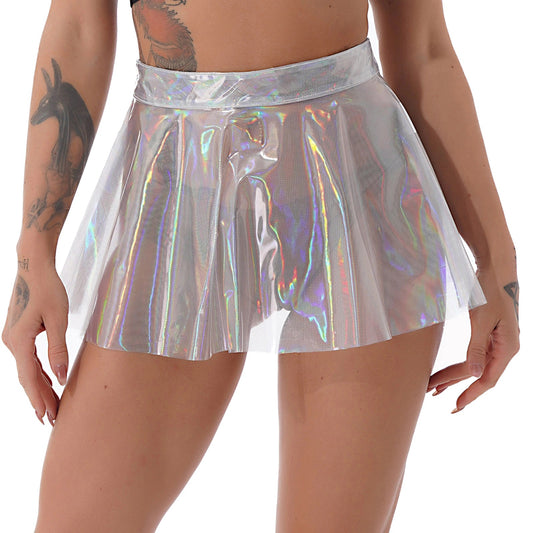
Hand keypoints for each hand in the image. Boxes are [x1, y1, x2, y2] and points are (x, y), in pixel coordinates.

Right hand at [2, 263, 68, 426]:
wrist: (33, 267)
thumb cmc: (49, 290)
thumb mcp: (58, 320)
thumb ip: (58, 350)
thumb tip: (60, 378)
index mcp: (19, 341)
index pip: (30, 378)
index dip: (40, 399)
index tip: (48, 417)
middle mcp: (12, 342)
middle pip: (27, 377)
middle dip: (40, 398)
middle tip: (53, 419)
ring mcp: (13, 338)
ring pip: (28, 369)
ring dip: (40, 387)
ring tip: (52, 405)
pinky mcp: (19, 332)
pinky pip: (29, 359)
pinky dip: (38, 372)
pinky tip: (48, 381)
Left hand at [426, 264, 519, 412]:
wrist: (495, 268)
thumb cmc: (489, 291)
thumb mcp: (482, 320)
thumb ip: (477, 348)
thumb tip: (477, 375)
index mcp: (508, 347)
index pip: (488, 379)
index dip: (471, 394)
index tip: (456, 406)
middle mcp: (505, 348)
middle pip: (478, 374)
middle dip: (454, 384)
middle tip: (432, 394)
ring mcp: (498, 342)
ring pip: (475, 366)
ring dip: (454, 376)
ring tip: (434, 387)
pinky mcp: (490, 335)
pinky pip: (474, 355)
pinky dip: (460, 364)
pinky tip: (449, 371)